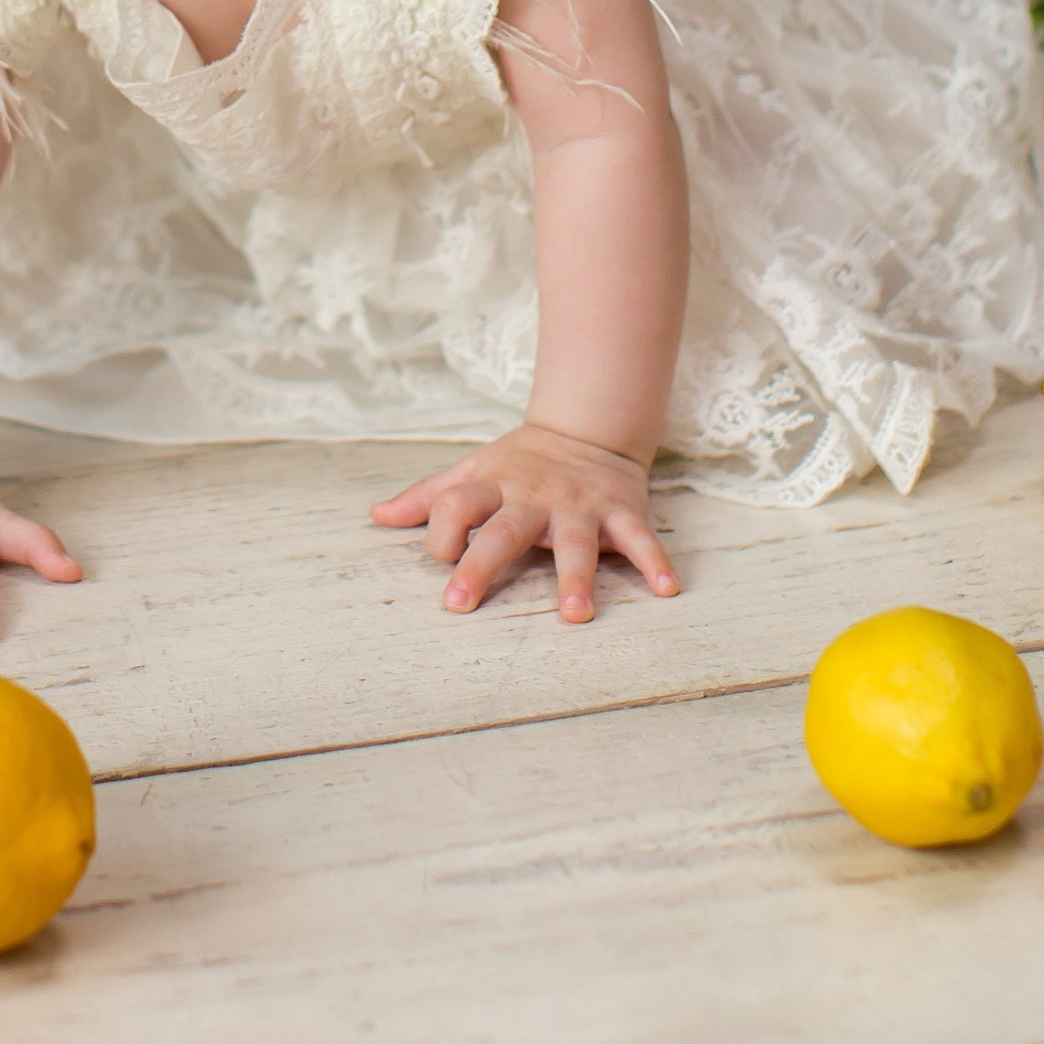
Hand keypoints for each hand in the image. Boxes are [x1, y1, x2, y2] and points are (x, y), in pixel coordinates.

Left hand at [372, 423, 679, 622]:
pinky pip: (639, 538)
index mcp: (494, 487)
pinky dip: (655, 561)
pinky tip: (667, 588)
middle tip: (459, 602)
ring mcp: (579, 505)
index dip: (441, 531)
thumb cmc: (520, 463)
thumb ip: (428, 497)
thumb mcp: (473, 471)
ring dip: (575, 577)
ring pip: (575, 542)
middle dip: (481, 565)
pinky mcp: (620, 511)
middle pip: (503, 530)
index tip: (439, 562)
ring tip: (574, 615)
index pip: (456, 504)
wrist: (587, 428)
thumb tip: (376, 515)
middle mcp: (533, 497)